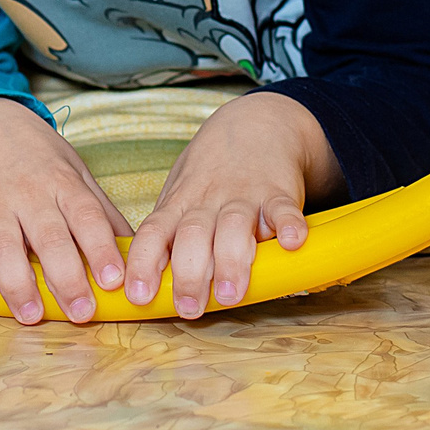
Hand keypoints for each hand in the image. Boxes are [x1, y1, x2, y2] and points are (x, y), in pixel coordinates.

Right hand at [0, 98, 132, 324]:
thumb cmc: (37, 159)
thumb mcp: (75, 173)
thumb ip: (101, 213)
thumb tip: (136, 251)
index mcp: (63, 184)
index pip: (87, 217)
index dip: (101, 249)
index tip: (114, 281)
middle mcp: (28, 193)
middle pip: (49, 237)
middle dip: (67, 277)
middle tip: (80, 312)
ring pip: (5, 244)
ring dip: (18, 283)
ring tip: (31, 314)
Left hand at [124, 92, 336, 317]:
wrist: (256, 123)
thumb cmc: (211, 172)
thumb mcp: (180, 193)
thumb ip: (169, 233)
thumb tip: (150, 283)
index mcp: (180, 205)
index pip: (154, 232)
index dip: (144, 264)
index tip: (140, 295)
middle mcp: (208, 201)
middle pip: (192, 235)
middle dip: (189, 273)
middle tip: (189, 307)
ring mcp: (244, 196)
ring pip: (233, 226)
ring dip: (230, 260)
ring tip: (230, 293)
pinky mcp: (278, 192)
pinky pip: (283, 208)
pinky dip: (288, 224)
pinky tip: (290, 242)